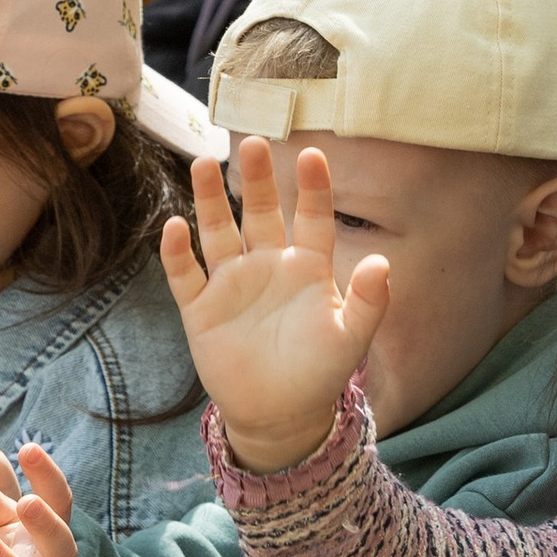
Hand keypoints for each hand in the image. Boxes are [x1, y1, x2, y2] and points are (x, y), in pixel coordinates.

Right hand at [160, 140, 382, 472]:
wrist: (278, 414)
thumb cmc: (318, 373)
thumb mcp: (349, 338)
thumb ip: (368, 302)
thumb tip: (381, 263)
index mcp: (307, 267)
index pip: (313, 217)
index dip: (313, 188)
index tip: (313, 154)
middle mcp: (268, 264)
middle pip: (261, 211)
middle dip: (257, 178)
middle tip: (252, 141)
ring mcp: (232, 283)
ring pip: (218, 230)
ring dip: (211, 199)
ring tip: (204, 163)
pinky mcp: (201, 308)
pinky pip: (185, 274)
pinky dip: (177, 252)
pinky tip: (175, 226)